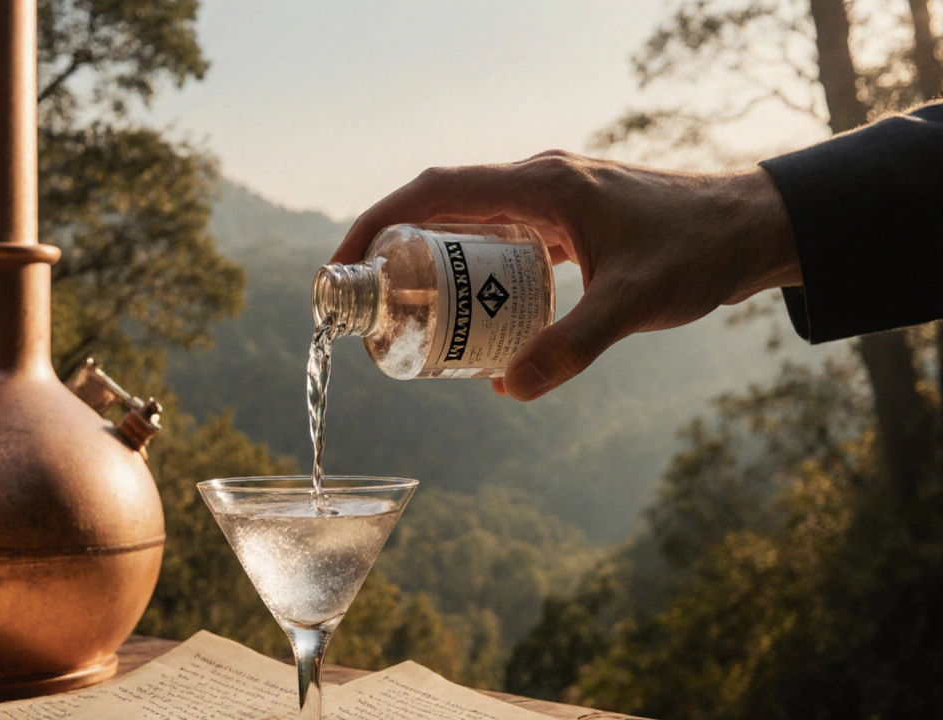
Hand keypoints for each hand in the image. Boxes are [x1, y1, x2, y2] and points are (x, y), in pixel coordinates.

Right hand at [332, 151, 800, 399]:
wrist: (752, 229)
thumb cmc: (698, 252)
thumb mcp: (633, 303)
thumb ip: (571, 347)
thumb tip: (505, 391)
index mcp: (542, 184)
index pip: (436, 191)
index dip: (378, 221)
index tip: (343, 262)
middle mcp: (538, 181)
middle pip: (441, 203)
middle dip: (393, 247)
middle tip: (366, 301)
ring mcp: (551, 197)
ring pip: (468, 220)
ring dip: (430, 257)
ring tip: (405, 309)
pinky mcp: (565, 218)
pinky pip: (499, 235)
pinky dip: (470, 266)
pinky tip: (470, 309)